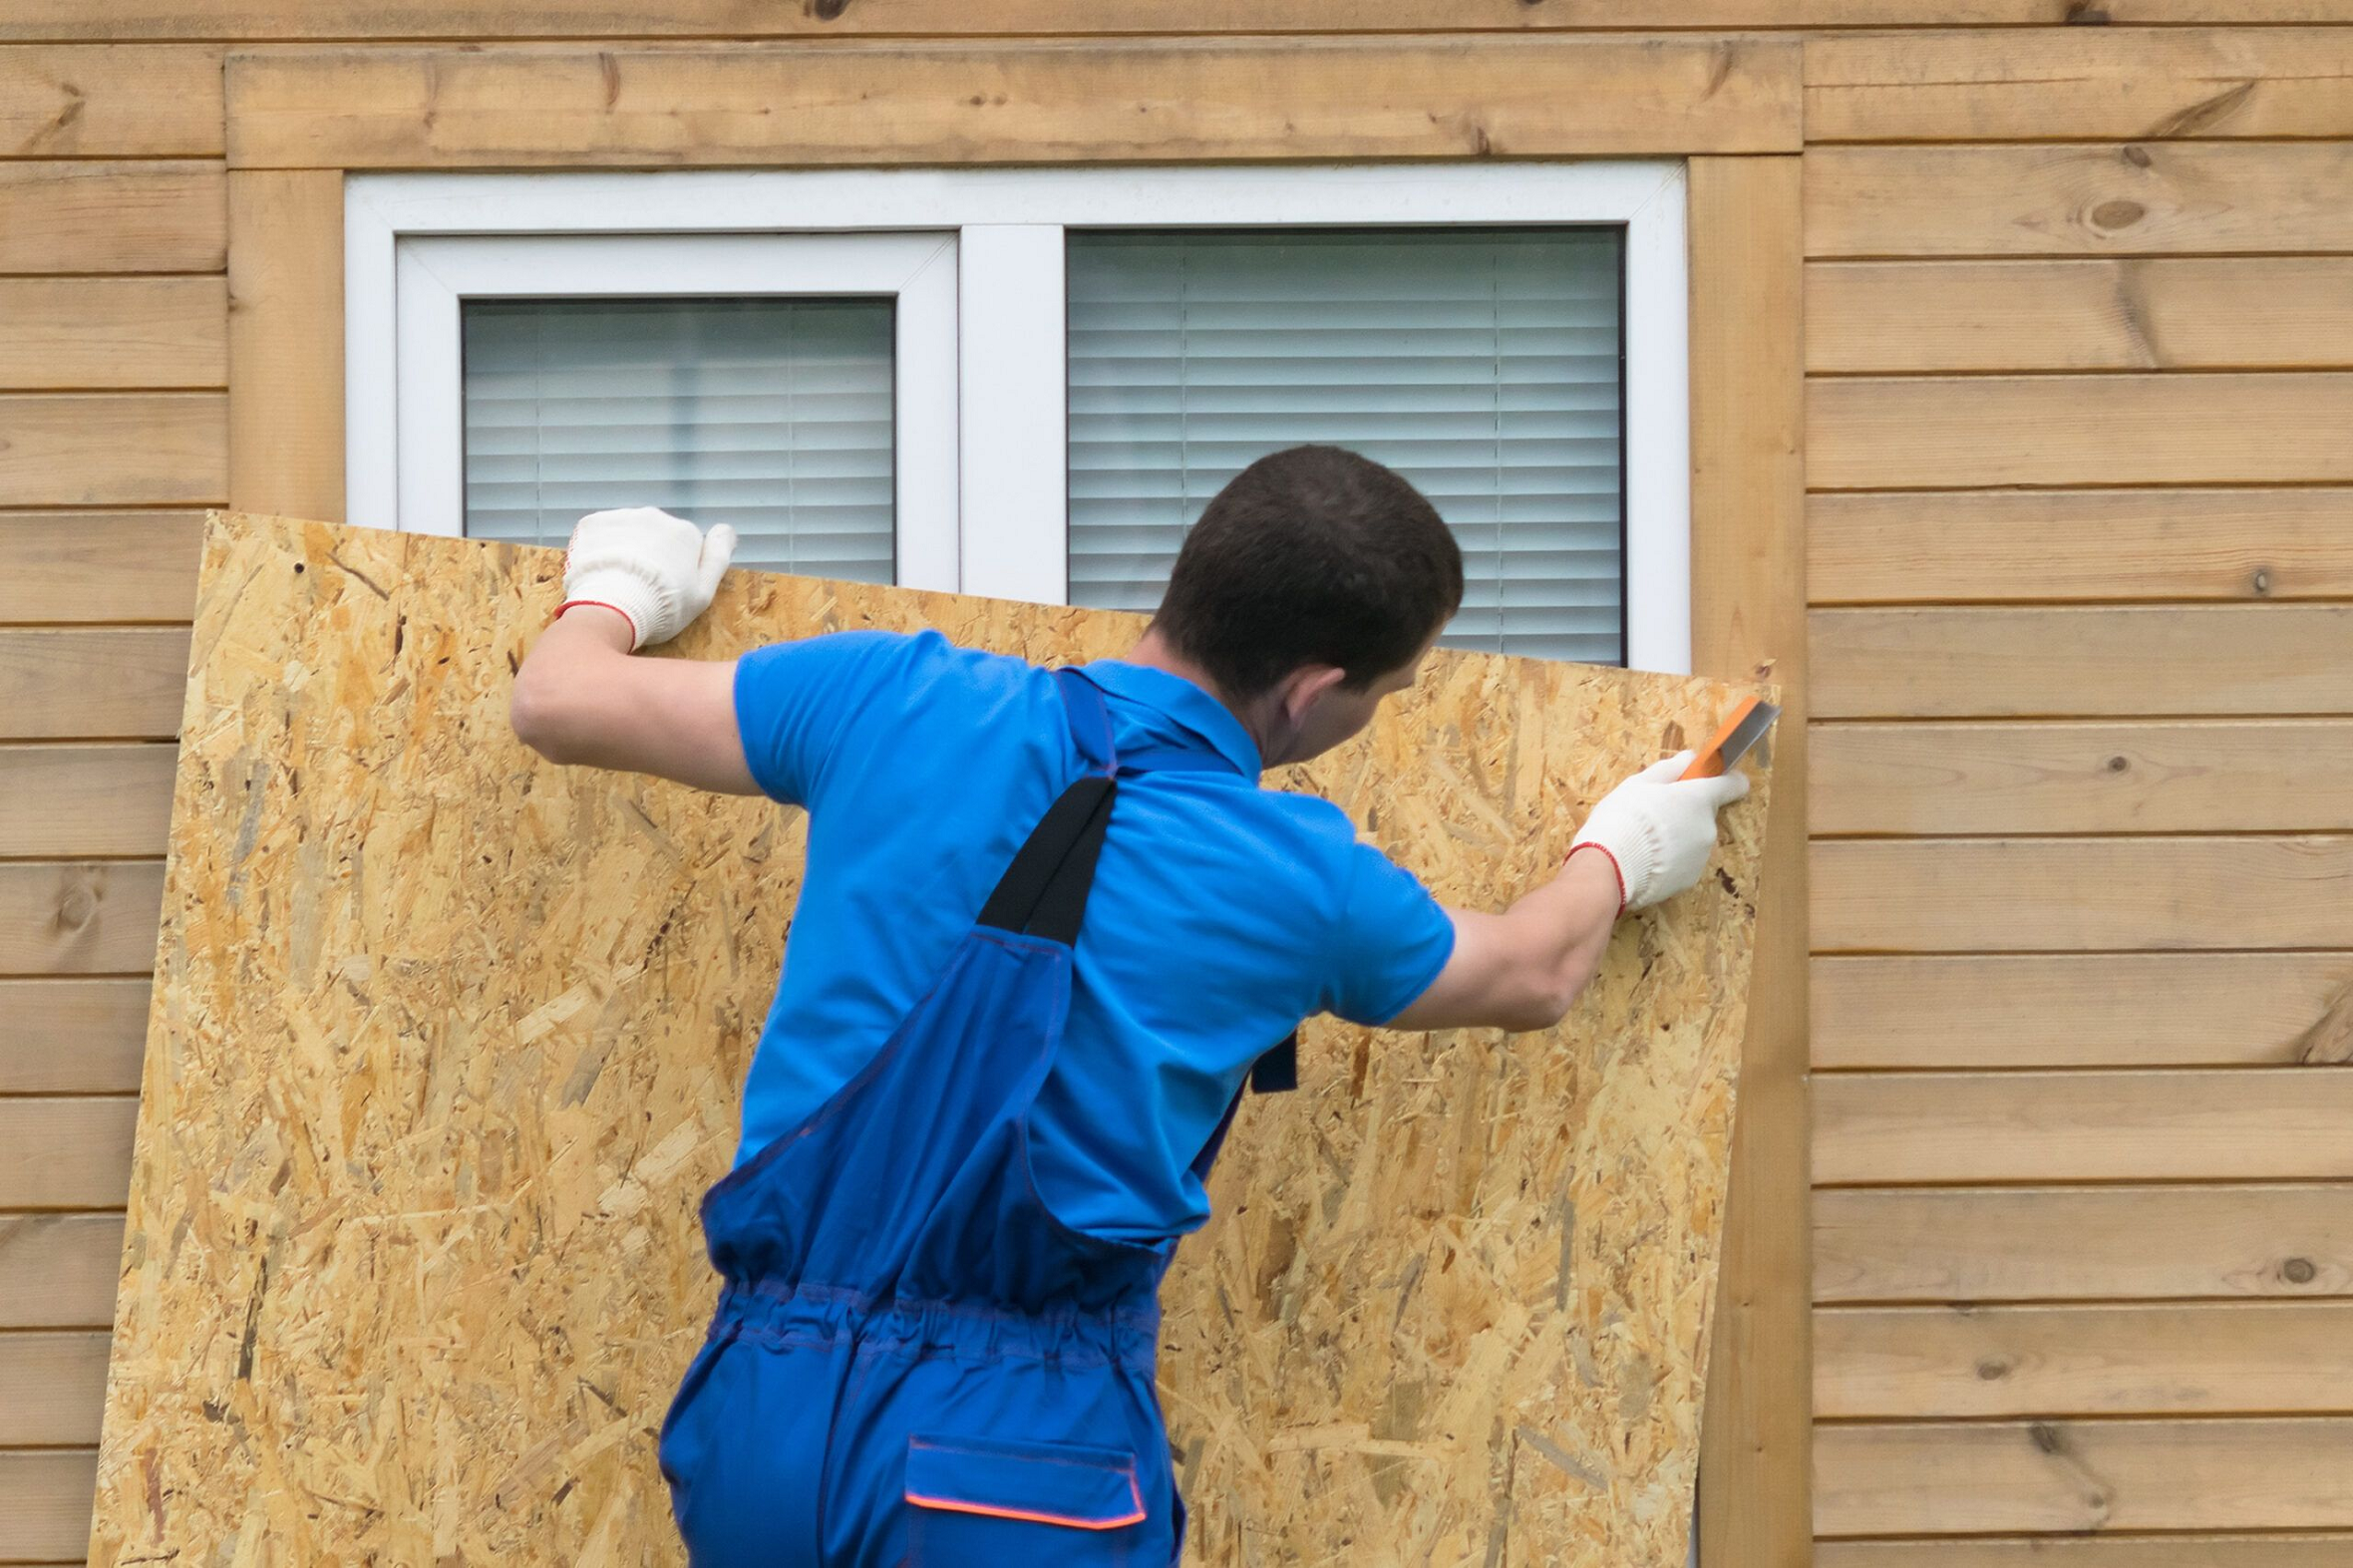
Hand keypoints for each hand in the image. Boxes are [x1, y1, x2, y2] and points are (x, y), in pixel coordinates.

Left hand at [558, 506, 737, 650]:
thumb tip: (726, 529)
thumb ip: (718, 557)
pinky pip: (601, 532)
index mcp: (685, 532)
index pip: (685, 546)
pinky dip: (600, 548)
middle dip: (650, 555)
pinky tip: (599, 571)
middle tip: (641, 587)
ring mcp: (621, 517)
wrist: (610, 610)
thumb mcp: (704, 592)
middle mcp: (655, 516)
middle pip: (656, 535)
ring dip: (625, 550)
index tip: (667, 589)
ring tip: (618, 581)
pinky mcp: (591, 523)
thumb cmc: (663, 607)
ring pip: (628, 532)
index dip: (678, 568)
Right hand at [1567, 751, 1749, 913]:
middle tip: (1652, 815)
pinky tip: (1645, 861)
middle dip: (1684, 812)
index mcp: (1698, 798)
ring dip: (1677, 838)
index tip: (1710, 781)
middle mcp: (1708, 827)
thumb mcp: (1637, 784)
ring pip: (1693, 840)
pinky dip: (1670, 861)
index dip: (1725, 780)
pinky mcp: (1690, 880)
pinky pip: (1684, 863)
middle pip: (1704, 814)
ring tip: (1643, 842)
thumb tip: (1689, 758)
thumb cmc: (1622, 818)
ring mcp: (1701, 857)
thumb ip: (1669, 770)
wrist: (1609, 869)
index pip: (1733, 785)